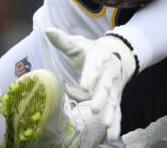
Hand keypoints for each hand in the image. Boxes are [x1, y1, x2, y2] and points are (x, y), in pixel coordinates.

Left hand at [44, 27, 136, 141]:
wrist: (119, 54)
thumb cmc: (93, 51)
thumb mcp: (79, 45)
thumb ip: (64, 41)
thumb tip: (47, 30)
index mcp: (100, 58)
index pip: (94, 67)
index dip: (89, 75)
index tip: (83, 85)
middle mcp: (109, 73)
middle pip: (105, 86)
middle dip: (101, 98)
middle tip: (95, 108)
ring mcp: (115, 87)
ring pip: (113, 101)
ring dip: (111, 113)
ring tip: (108, 125)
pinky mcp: (116, 97)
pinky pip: (117, 111)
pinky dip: (116, 123)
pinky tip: (113, 136)